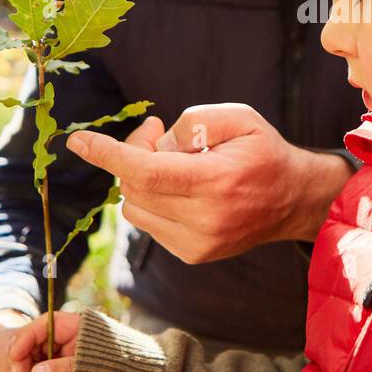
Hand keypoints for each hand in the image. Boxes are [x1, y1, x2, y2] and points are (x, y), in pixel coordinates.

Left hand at [67, 104, 351, 263]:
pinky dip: (154, 200)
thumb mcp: (238, 117)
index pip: (147, 170)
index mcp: (217, 180)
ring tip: (171, 162)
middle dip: (132, 154)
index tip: (78, 140)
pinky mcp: (193, 255)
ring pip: (135, 207)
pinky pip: (149, 223)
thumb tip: (154, 144)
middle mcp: (205, 218)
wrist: (293, 200)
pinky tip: (181, 188)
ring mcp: (198, 243)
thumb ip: (191, 121)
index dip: (108, 154)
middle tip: (156, 134)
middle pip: (135, 187)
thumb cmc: (263, 151)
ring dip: (140, 180)